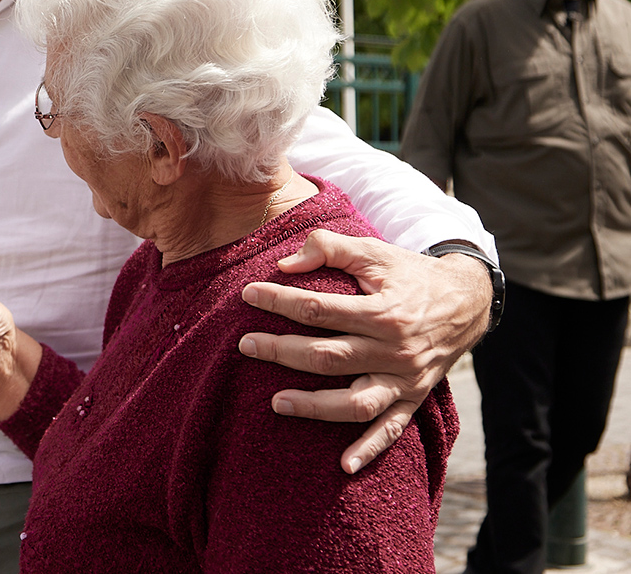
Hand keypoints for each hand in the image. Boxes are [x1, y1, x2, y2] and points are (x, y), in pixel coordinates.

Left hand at [237, 229, 489, 472]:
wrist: (468, 301)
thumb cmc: (410, 274)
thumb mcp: (375, 251)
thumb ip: (330, 247)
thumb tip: (285, 264)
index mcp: (383, 312)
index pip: (320, 310)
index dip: (280, 301)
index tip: (248, 294)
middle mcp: (395, 350)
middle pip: (329, 357)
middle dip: (282, 351)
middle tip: (246, 345)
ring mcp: (405, 379)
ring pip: (356, 402)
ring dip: (315, 407)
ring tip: (276, 403)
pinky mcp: (414, 398)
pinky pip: (392, 429)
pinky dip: (370, 449)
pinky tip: (344, 466)